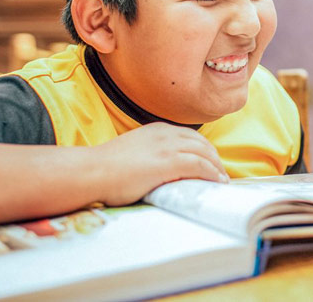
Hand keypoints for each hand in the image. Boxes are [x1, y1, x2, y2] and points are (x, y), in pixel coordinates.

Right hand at [93, 122, 228, 205]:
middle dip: (214, 157)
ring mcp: (168, 146)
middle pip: (201, 142)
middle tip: (220, 172)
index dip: (204, 149)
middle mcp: (166, 133)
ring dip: (217, 167)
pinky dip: (212, 173)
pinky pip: (200, 166)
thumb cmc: (104, 168)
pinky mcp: (169, 162)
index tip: (210, 161)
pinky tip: (217, 182)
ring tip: (222, 180)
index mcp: (157, 130)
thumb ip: (150, 155)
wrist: (90, 171)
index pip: (190, 136)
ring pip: (204, 153)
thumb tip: (158, 169)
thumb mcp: (133, 152)